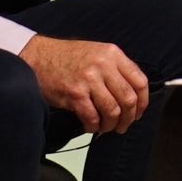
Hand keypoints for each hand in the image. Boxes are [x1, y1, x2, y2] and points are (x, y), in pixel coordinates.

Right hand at [20, 34, 148, 133]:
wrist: (38, 57)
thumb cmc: (67, 58)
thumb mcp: (97, 53)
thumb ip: (116, 69)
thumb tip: (134, 95)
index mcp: (112, 54)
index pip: (140, 81)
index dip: (143, 102)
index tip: (139, 112)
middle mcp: (103, 65)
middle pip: (129, 99)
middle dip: (128, 118)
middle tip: (123, 125)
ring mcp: (89, 79)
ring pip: (112, 111)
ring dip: (111, 124)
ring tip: (105, 127)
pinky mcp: (74, 93)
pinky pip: (92, 117)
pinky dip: (94, 126)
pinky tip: (90, 125)